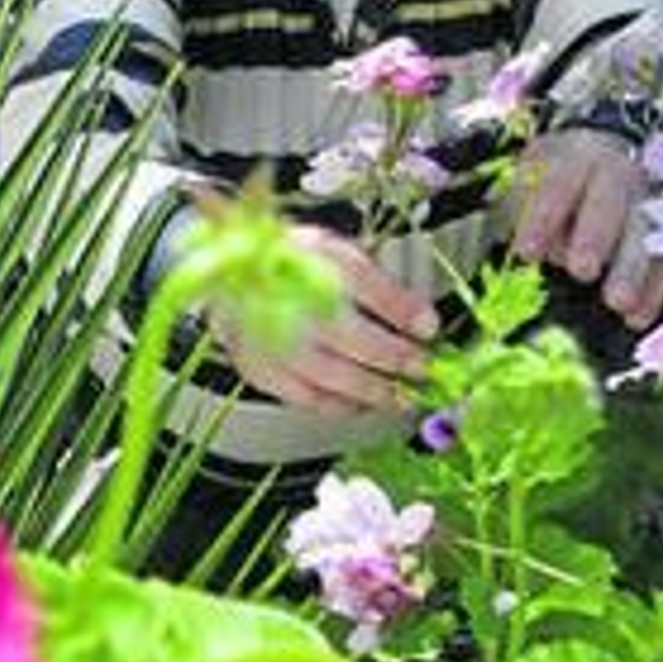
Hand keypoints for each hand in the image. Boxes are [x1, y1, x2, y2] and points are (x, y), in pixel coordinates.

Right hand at [211, 226, 438, 412]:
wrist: (233, 283)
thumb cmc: (292, 269)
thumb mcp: (341, 256)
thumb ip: (383, 287)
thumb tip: (423, 321)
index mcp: (311, 262)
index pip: (363, 284)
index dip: (401, 310)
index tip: (429, 328)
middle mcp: (289, 300)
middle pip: (352, 336)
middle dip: (396, 357)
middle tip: (421, 368)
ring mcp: (273, 340)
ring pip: (333, 374)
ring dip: (374, 389)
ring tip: (399, 395)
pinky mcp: (263, 370)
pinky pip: (309, 398)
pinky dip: (341, 405)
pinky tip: (360, 403)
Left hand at [510, 128, 662, 330]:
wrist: (614, 151)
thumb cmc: (561, 172)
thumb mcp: (535, 171)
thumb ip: (524, 203)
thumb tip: (527, 246)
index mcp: (578, 157)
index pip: (558, 184)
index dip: (543, 217)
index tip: (527, 252)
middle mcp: (620, 173)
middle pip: (610, 203)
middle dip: (596, 237)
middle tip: (581, 270)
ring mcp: (650, 200)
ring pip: (645, 233)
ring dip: (631, 270)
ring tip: (617, 302)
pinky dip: (652, 291)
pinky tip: (637, 318)